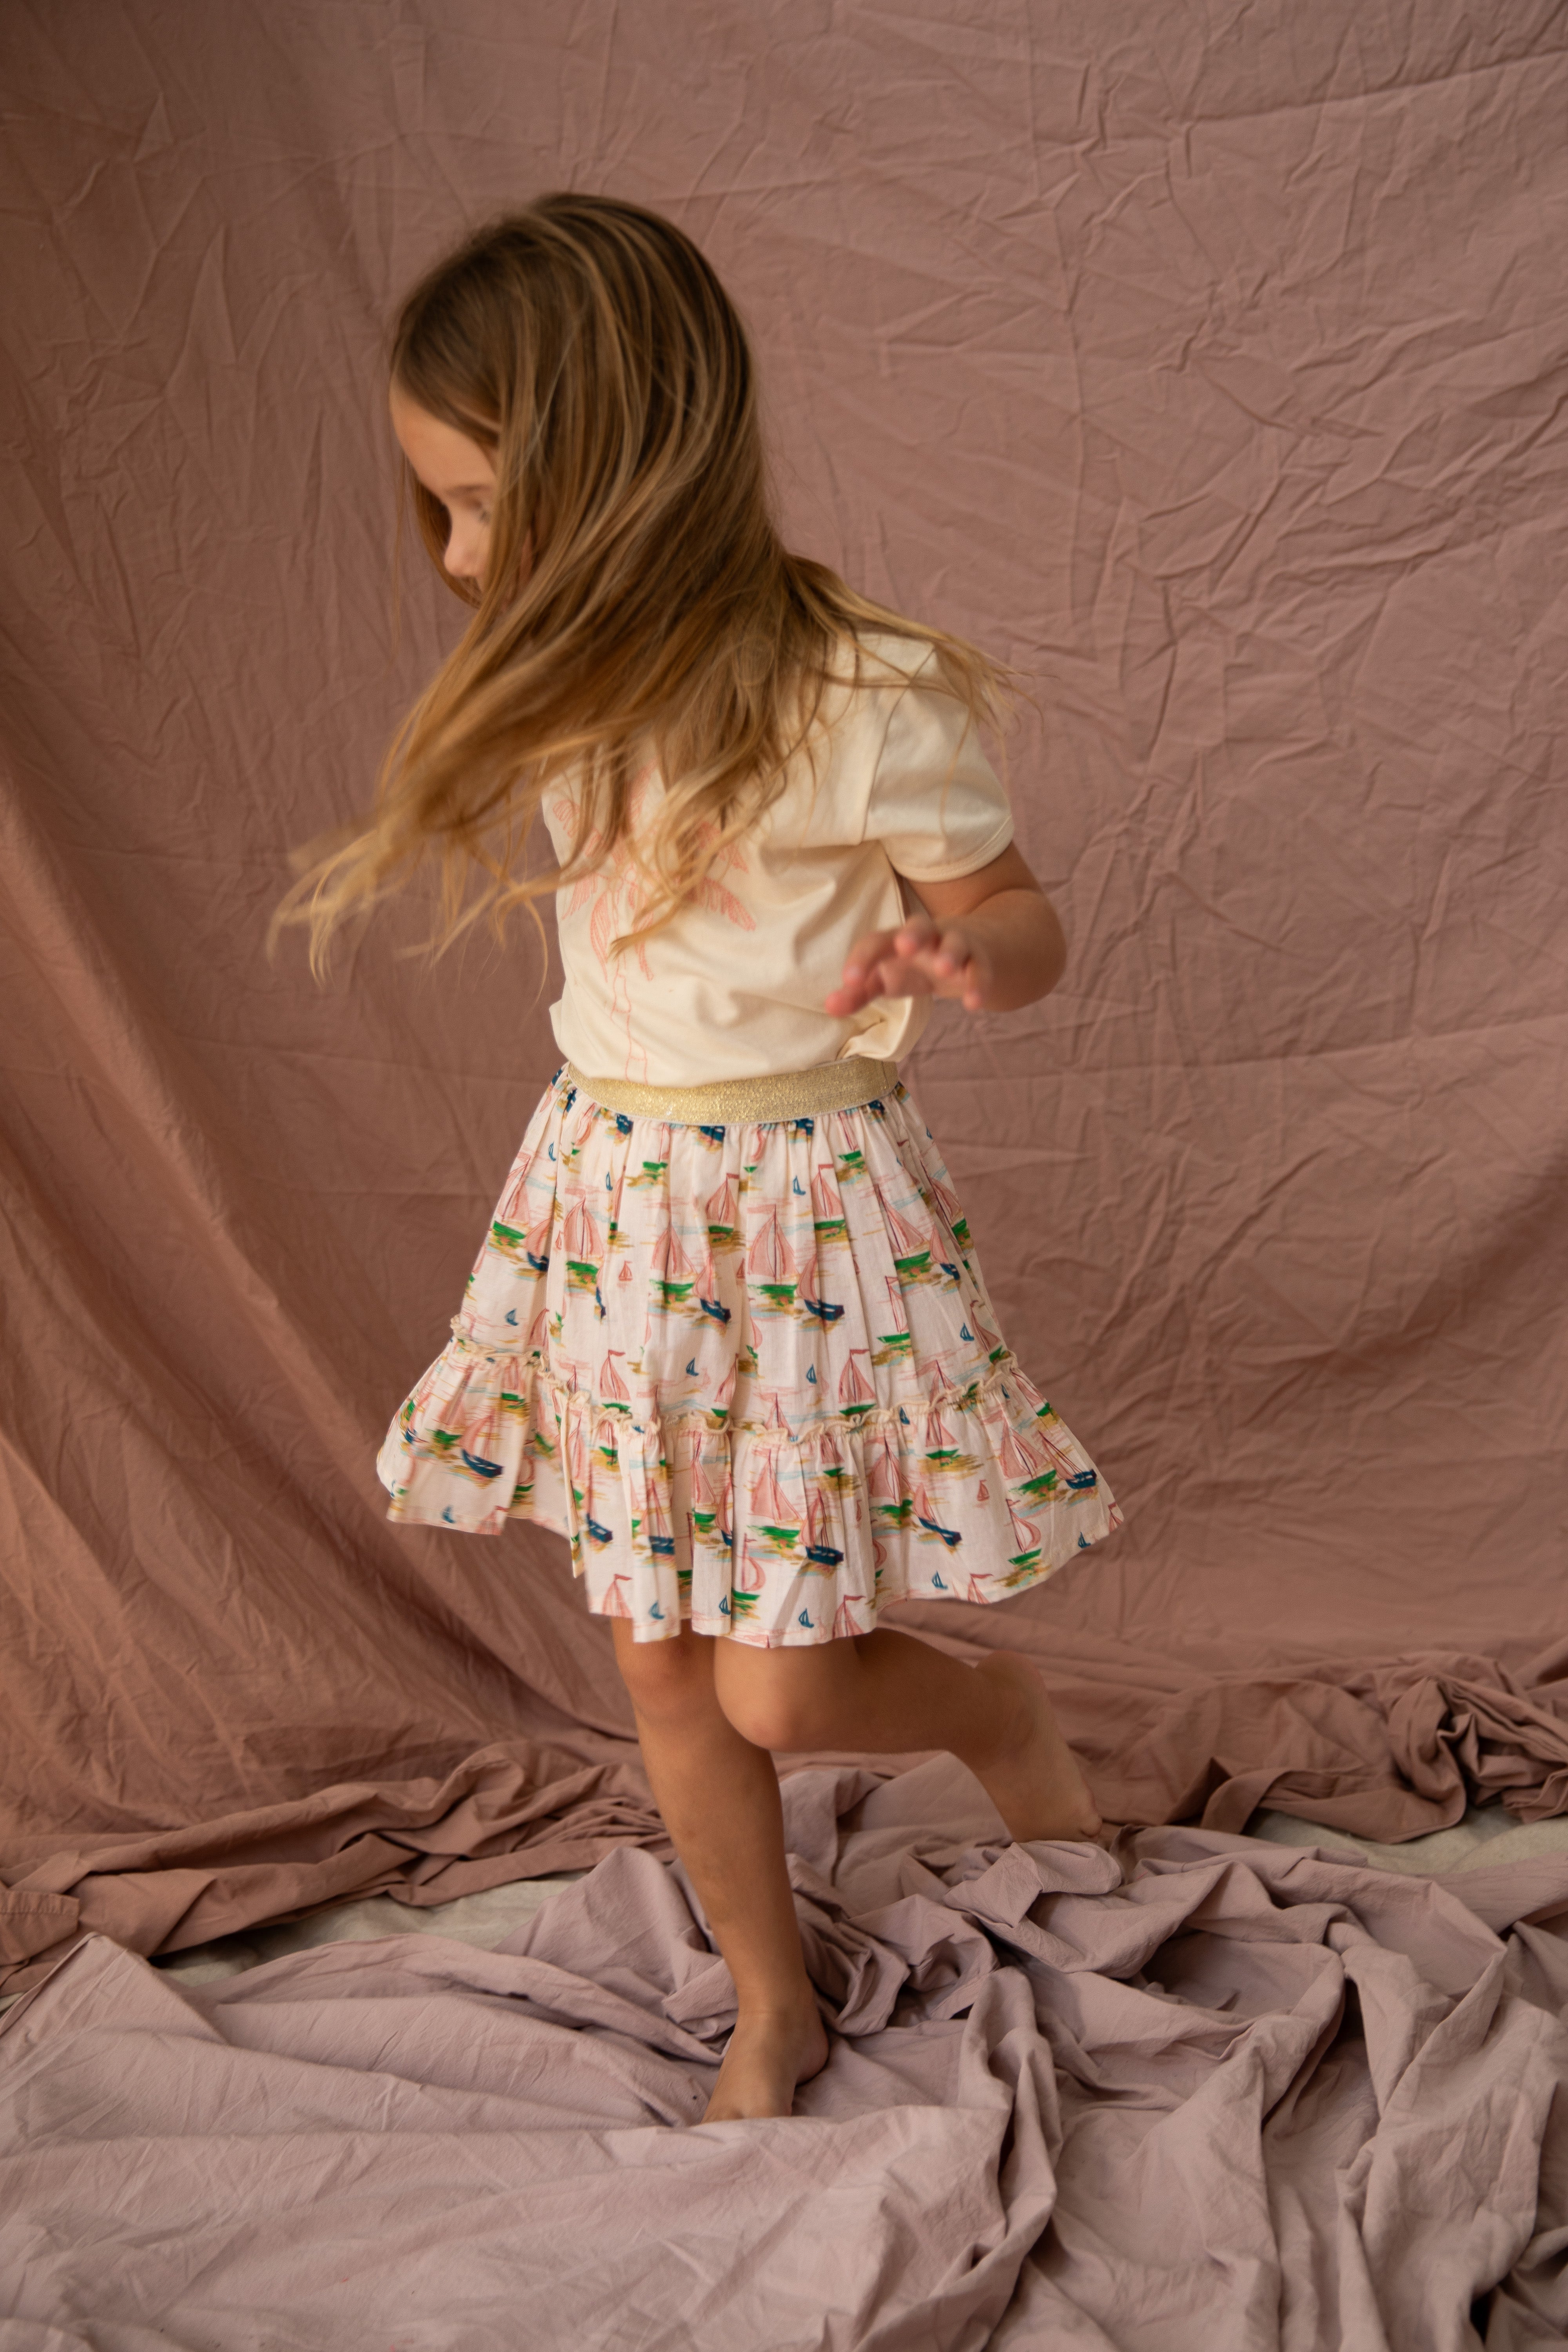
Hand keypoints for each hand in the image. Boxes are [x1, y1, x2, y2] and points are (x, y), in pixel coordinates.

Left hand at [824, 911, 994, 1016]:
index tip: (848, 980)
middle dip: (912, 934)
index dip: (862, 959)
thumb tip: (830, 1007)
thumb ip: (859, 993)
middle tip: (904, 946)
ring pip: (955, 944)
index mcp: (897, 939)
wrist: (972, 948)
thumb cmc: (918, 963)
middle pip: (919, 926)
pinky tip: (973, 1004)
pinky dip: (978, 984)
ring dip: (950, 954)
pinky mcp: (981, 960)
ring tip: (944, 969)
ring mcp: (956, 945)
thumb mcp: (887, 978)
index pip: (876, 942)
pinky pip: (980, 970)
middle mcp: (927, 936)